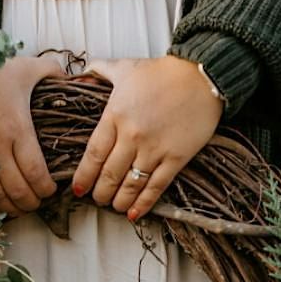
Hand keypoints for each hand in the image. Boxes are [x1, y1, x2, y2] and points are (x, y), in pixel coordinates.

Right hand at [0, 53, 67, 217]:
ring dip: (10, 208)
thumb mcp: (25, 67)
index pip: (35, 172)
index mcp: (16, 128)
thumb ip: (52, 72)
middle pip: (17, 190)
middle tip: (38, 203)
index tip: (52, 191)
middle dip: (31, 203)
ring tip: (20, 208)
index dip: (46, 189)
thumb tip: (74, 79)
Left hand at [70, 55, 222, 220]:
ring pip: (130, 186)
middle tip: (97, 198)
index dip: (84, 176)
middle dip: (100, 193)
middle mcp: (132, 135)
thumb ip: (100, 71)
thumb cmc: (163, 72)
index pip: (93, 154)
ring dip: (118, 201)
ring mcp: (154, 149)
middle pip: (109, 175)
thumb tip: (79, 76)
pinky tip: (134, 214)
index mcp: (115, 115)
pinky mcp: (176, 158)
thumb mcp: (126, 67)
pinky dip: (143, 204)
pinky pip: (156, 187)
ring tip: (114, 206)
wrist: (202, 75)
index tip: (78, 188)